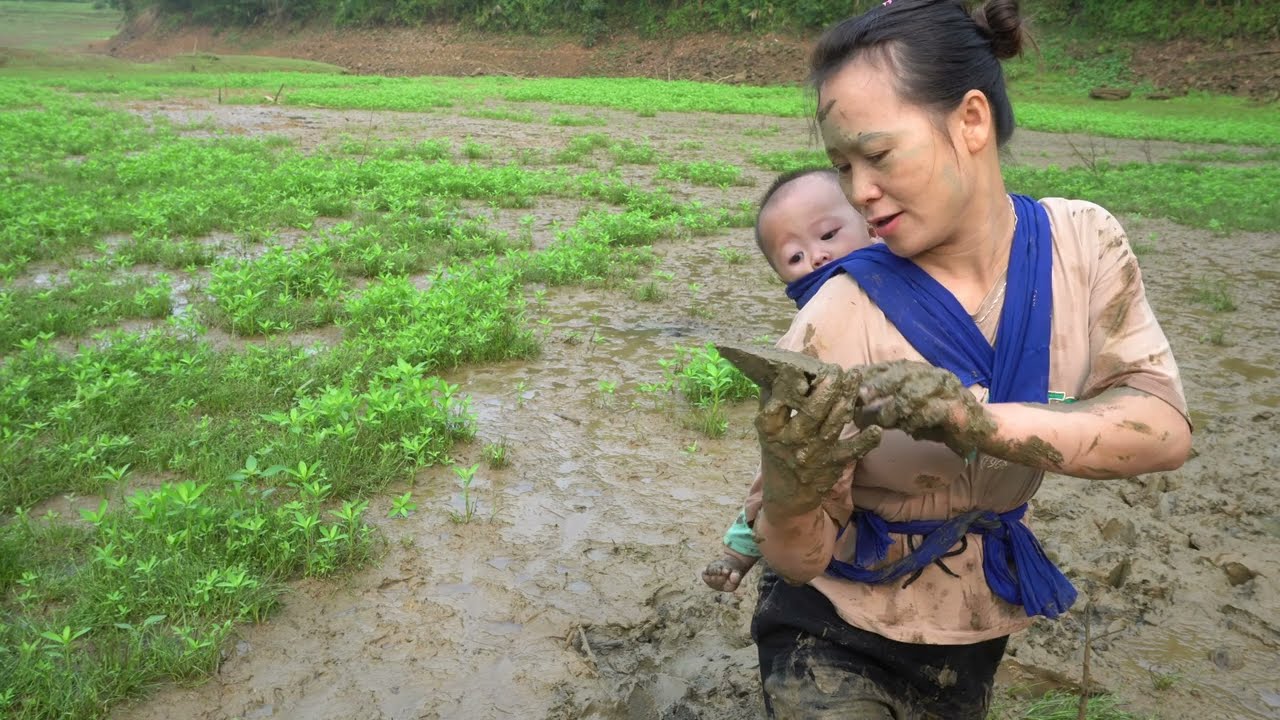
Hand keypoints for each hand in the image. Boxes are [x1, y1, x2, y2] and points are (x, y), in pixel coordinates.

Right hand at [756, 361, 882, 514]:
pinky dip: (866, 441)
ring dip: (847, 399)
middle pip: (812, 410)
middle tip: (837, 370)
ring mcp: (814, 453)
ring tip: (854, 377)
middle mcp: (792, 440)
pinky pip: (852, 451)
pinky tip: (876, 429)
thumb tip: (784, 365)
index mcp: (771, 429)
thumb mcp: (768, 428)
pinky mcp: (833, 464)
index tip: (802, 369)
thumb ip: (772, 399)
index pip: (780, 401)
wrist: (787, 495)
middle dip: (828, 386)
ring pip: (833, 422)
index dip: (791, 384)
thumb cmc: (778, 451)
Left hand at [855, 361, 993, 455]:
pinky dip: (919, 419)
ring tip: (882, 419)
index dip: (869, 374)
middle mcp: (932, 375)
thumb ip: (889, 407)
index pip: (890, 368)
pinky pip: (934, 411)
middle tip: (860, 396)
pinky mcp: (956, 408)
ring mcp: (946, 390)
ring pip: (916, 392)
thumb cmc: (941, 422)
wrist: (981, 429)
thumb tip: (859, 411)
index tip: (850, 383)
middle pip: (901, 374)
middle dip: (878, 384)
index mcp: (920, 372)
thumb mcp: (911, 413)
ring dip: (896, 405)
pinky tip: (910, 429)